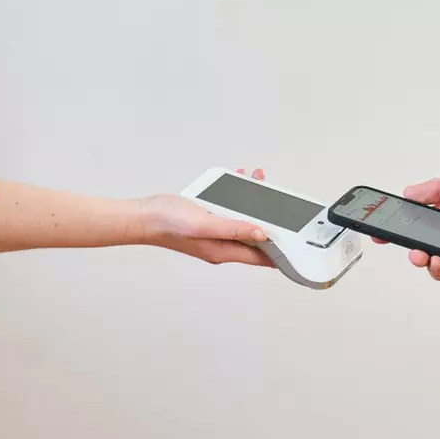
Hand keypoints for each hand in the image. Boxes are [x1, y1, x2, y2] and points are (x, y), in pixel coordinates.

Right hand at [140, 168, 273, 266]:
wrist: (144, 215)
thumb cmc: (168, 222)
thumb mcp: (204, 224)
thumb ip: (233, 228)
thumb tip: (261, 233)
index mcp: (223, 250)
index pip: (260, 257)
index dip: (279, 254)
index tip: (295, 248)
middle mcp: (221, 244)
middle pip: (254, 237)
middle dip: (270, 220)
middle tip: (279, 202)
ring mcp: (214, 233)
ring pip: (242, 220)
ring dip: (253, 204)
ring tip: (258, 181)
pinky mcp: (207, 221)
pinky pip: (228, 211)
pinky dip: (236, 198)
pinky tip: (236, 182)